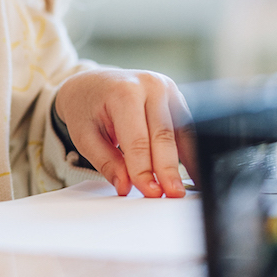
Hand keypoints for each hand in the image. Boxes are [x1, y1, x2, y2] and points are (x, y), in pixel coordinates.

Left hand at [53, 68, 196, 197]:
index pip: (138, 139)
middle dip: (168, 169)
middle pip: (164, 135)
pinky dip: (188, 152)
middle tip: (171, 194)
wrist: (90, 82)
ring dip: (184, 162)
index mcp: (124, 91)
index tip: (150, 192)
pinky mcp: (177, 98)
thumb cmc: (85, 105)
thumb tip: (126, 186)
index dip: (145, 169)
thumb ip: (106, 161)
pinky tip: (191, 172)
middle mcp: (151, 86)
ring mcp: (168, 89)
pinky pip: (186, 128)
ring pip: (181, 132)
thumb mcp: (84, 135)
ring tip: (182, 188)